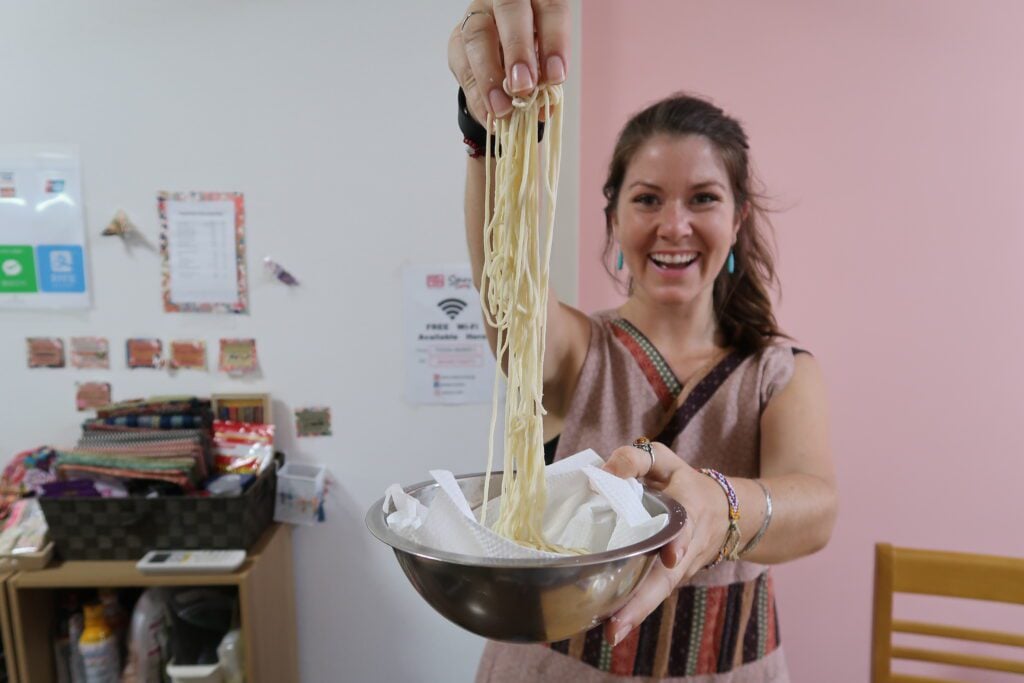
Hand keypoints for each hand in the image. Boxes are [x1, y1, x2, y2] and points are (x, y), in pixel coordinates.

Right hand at [447, 0, 569, 123]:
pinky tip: (488, 114)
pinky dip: (475, 93)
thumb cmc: (534, 54)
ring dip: (489, 76)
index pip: (550, 9)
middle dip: (517, 51)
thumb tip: (542, 106)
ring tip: (502, 108)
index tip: (556, 76)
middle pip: (509, 11)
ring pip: (477, 35)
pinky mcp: (458, 39)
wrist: (503, 55)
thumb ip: (547, 75)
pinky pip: (461, 62)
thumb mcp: (547, 59)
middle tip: (523, 87)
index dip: (554, 42)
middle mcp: (504, 0)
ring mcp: (478, 15)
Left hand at [600, 441, 731, 645]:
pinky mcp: (674, 576)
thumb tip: (605, 473)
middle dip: (644, 602)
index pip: (685, 527)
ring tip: (611, 633)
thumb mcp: (666, 462)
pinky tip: (613, 626)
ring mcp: (683, 566)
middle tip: (616, 626)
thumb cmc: (686, 483)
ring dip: (637, 613)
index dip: (679, 542)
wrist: (731, 512)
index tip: (671, 558)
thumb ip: (636, 459)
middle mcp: (689, 544)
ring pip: (661, 591)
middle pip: (668, 576)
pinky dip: (637, 609)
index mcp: (689, 509)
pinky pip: (655, 592)